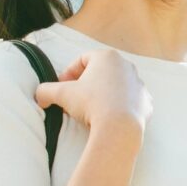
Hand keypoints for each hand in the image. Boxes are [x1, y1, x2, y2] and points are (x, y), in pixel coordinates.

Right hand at [34, 48, 150, 133]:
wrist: (119, 128)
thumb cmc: (91, 104)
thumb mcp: (61, 94)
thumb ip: (45, 91)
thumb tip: (39, 96)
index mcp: (107, 57)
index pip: (82, 60)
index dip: (68, 73)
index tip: (62, 88)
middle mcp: (126, 66)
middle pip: (100, 72)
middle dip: (85, 84)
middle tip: (74, 100)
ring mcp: (139, 84)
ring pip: (115, 86)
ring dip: (102, 95)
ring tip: (91, 111)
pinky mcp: (146, 102)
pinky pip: (129, 101)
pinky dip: (119, 107)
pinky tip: (109, 118)